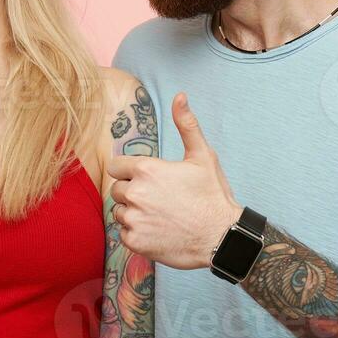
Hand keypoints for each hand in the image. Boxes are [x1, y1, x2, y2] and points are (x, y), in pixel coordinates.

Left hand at [105, 92, 240, 268]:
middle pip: (116, 190)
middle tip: (158, 200)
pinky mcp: (134, 241)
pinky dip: (136, 233)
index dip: (130, 172)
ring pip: (118, 212)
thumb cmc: (212, 195)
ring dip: (133, 213)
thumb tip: (180, 96)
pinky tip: (157, 231)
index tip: (147, 180)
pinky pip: (123, 233)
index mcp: (146, 169)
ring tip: (159, 216)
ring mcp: (133, 219)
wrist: (221, 237)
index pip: (115, 167)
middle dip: (132, 193)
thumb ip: (186, 125)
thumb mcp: (203, 155)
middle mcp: (135, 193)